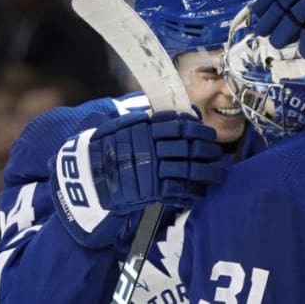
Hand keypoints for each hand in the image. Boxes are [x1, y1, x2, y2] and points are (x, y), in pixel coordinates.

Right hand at [51, 110, 223, 246]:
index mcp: (146, 128)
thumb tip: (184, 113)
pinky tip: (201, 191)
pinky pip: (180, 190)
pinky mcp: (151, 191)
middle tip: (217, 153)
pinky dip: (194, 192)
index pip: (181, 125)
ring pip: (190, 169)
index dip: (199, 130)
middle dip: (208, 150)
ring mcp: (152, 169)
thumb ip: (149, 119)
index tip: (208, 134)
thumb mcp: (122, 126)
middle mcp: (151, 146)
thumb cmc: (106, 151)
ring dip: (208, 172)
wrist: (86, 179)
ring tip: (218, 174)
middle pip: (190, 147)